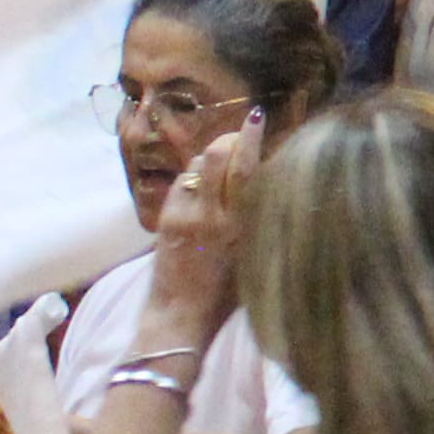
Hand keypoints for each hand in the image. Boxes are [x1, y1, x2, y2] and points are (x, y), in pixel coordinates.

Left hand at [149, 126, 263, 329]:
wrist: (181, 316)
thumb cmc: (228, 294)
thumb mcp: (256, 254)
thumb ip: (259, 217)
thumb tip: (267, 180)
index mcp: (242, 224)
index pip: (247, 168)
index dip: (250, 138)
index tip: (255, 116)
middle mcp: (214, 215)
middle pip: (217, 155)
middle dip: (228, 139)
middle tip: (238, 138)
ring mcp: (186, 215)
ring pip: (198, 164)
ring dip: (211, 157)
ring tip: (221, 167)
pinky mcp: (167, 219)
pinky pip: (182, 182)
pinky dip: (194, 177)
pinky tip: (202, 190)